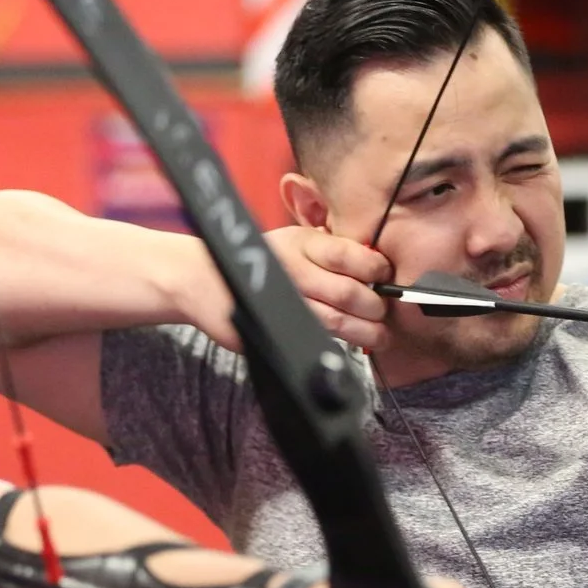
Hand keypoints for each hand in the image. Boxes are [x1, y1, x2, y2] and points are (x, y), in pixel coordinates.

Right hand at [179, 225, 393, 354]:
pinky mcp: (273, 327)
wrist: (200, 280)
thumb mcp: (291, 243)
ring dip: (367, 332)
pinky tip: (353, 344)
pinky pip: (316, 339)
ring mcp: (283, 301)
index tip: (386, 277)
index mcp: (301, 243)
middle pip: (348, 292)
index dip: (376, 269)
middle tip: (384, 313)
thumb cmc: (256, 260)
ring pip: (336, 321)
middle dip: (375, 306)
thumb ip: (327, 250)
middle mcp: (294, 270)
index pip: (350, 255)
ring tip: (381, 336)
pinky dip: (340, 344)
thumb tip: (374, 264)